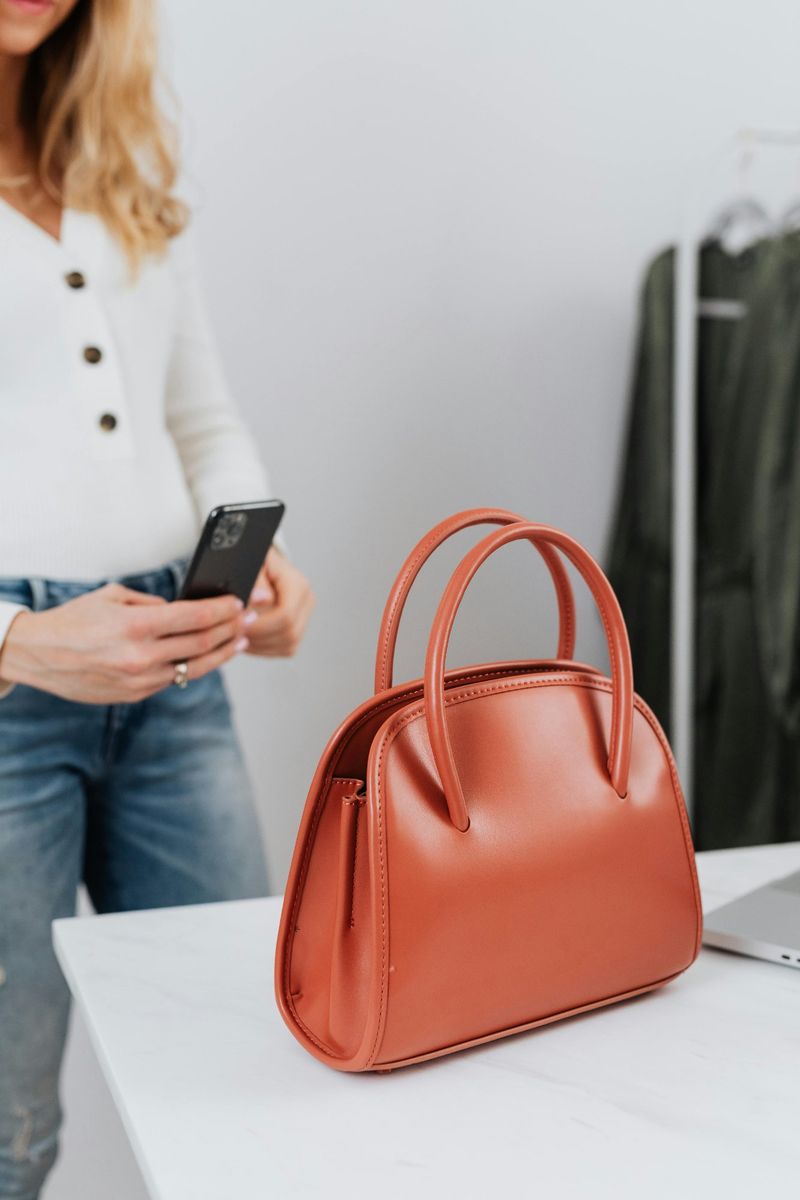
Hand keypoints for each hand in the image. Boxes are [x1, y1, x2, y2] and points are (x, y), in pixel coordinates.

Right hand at [0, 584, 250, 703]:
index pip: (194, 618)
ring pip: (194, 667)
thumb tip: (182, 609)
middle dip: (230, 630)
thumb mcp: (112, 597)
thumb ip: (151, 603)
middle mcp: (140, 656)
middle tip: (248, 619)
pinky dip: (194, 666)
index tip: (238, 603)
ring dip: (221, 653)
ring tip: (239, 641)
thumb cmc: (74, 620)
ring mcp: (139, 680)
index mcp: (135, 625)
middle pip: (201, 643)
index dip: (222, 610)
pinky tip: (207, 656)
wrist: (38, 655)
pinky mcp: (135, 695)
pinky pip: (173, 679)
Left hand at [243, 548, 314, 656]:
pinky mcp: (298, 630)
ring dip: (261, 645)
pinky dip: (265, 649)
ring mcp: (305, 617)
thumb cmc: (253, 564)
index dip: (261, 625)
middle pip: (289, 633)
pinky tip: (248, 639)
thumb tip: (263, 600)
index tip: (238, 624)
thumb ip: (256, 584)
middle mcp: (307, 601)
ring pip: (288, 645)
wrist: (260, 567)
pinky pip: (286, 649)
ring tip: (239, 635)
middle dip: (259, 637)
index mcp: (298, 584)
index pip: (286, 615)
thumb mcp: (251, 567)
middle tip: (234, 633)